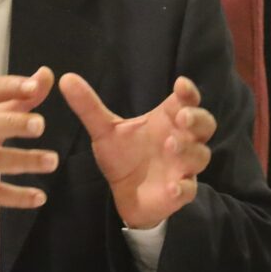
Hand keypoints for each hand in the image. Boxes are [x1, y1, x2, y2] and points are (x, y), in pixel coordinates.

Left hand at [59, 73, 216, 229]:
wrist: (124, 193)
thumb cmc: (122, 155)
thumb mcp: (103, 129)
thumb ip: (88, 106)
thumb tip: (66, 78)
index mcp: (166, 119)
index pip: (186, 100)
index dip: (188, 92)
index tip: (181, 84)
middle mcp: (181, 140)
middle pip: (204, 124)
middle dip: (196, 119)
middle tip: (181, 117)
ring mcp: (183, 167)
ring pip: (200, 155)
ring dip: (188, 150)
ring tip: (170, 145)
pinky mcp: (179, 192)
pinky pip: (188, 190)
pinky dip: (183, 188)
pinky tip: (172, 186)